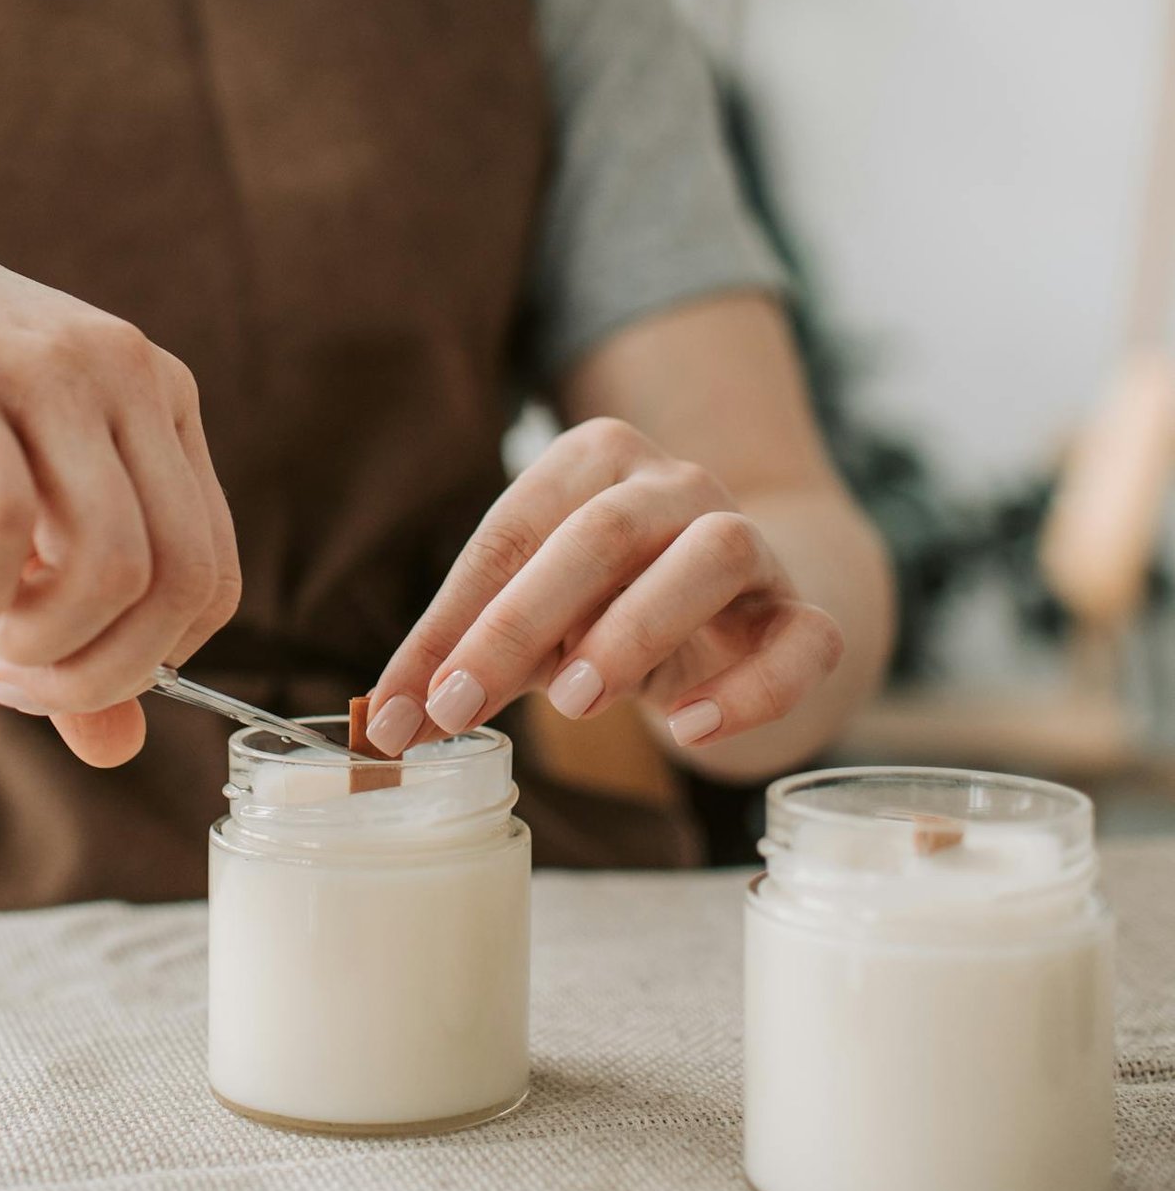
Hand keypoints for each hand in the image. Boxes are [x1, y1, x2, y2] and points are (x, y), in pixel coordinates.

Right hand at [0, 140, 239, 765]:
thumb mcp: (14, 507)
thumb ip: (71, 616)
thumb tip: (118, 748)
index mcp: (163, 404)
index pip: (214, 575)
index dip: (147, 660)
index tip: (58, 674)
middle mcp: (129, 378)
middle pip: (181, 580)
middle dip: (102, 670)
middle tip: (16, 678)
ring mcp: (49, 369)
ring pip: (112, 560)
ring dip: (40, 635)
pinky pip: (5, 513)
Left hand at [364, 418, 841, 757]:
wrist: (734, 607)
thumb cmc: (604, 606)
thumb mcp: (528, 622)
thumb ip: (463, 658)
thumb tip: (385, 724)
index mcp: (592, 461)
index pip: (511, 533)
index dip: (449, 623)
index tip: (398, 709)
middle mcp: (676, 484)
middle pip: (601, 533)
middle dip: (518, 623)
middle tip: (459, 704)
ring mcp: (751, 541)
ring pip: (713, 555)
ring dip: (635, 627)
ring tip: (572, 702)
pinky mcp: (803, 612)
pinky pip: (802, 638)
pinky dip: (750, 688)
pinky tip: (690, 728)